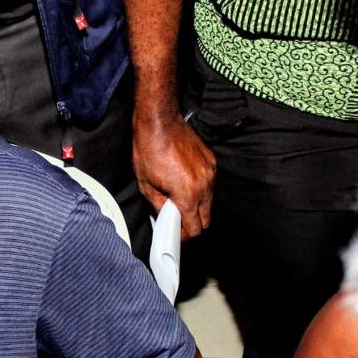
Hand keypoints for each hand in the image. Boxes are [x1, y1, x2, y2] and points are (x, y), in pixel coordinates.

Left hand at [132, 114, 215, 238]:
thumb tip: (166, 217)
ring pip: (209, 202)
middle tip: (177, 221)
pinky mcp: (211, 162)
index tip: (176, 234)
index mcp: (187, 194)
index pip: (194, 228)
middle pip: (206, 219)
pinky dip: (199, 189)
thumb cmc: (149, 150)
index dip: (184, 235)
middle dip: (192, 224)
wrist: (160, 122)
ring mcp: (210, 173)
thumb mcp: (146, 184)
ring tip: (179, 199)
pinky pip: (209, 185)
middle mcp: (203, 186)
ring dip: (196, 206)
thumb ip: (159, 206)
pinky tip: (184, 182)